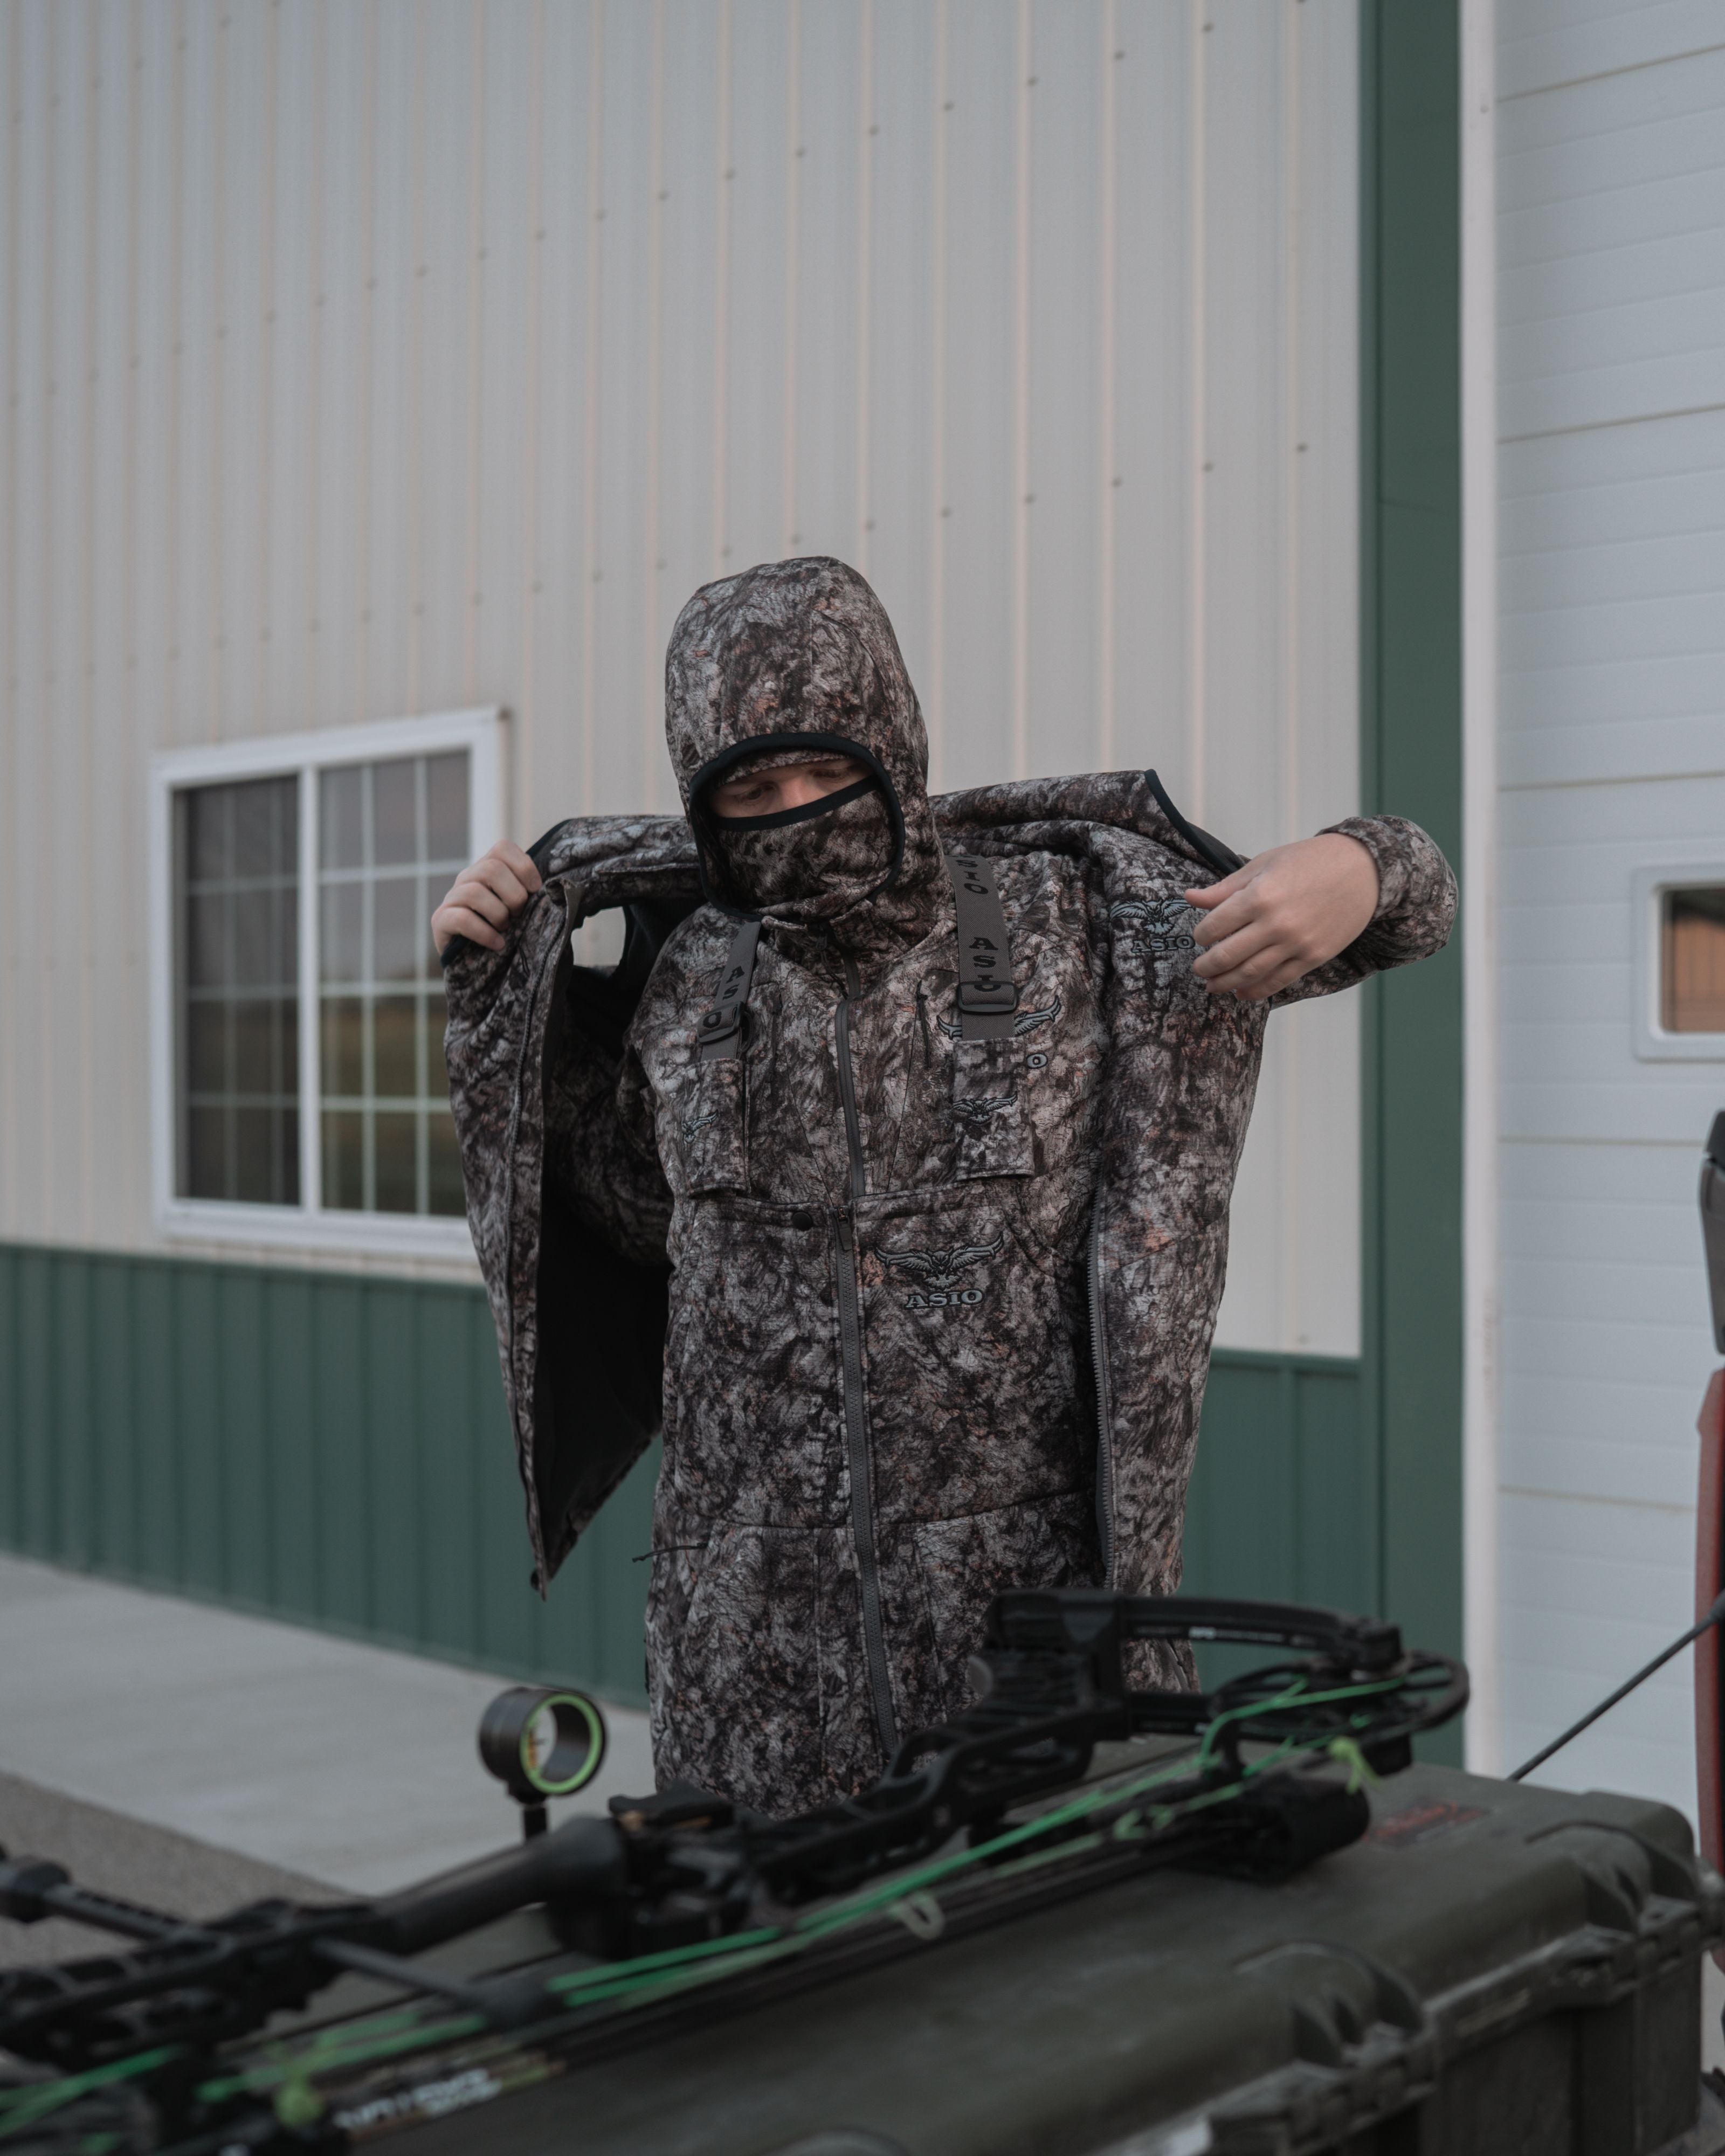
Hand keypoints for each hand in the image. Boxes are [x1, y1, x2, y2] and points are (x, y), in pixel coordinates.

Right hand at [431, 841, 542, 954]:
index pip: (502, 848)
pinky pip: (462, 918)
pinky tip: (497, 943)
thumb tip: (557, 888)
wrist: (474, 963)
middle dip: (513, 895)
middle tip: (519, 914)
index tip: (535, 890)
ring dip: (498, 914)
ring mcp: (451, 898)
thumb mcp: (518, 908)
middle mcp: (466, 878)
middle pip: (491, 869)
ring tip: (506, 929)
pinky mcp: (440, 920)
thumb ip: (531, 894)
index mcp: (486, 868)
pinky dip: (485, 932)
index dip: (524, 867)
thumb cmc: (503, 931)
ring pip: (474, 892)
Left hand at [1185, 833, 1377, 1001]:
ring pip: (1250, 973)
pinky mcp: (1313, 957)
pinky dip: (1256, 991)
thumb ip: (1225, 887)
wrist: (1362, 870)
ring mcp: (1296, 943)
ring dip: (1225, 983)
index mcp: (1259, 896)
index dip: (1201, 935)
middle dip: (1207, 966)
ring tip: (1213, 986)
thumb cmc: (1310, 861)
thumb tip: (1190, 897)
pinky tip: (1242, 993)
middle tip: (1199, 969)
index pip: (1215, 926)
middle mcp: (1275, 923)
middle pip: (1227, 955)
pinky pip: (1278, 981)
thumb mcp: (1264, 864)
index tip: (1200, 937)